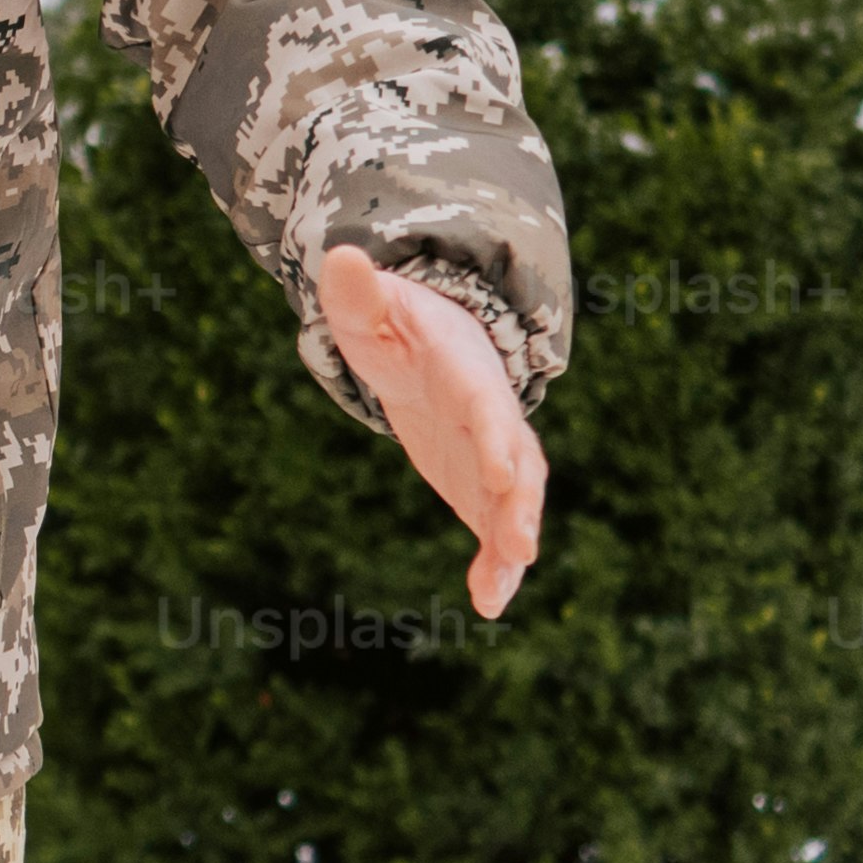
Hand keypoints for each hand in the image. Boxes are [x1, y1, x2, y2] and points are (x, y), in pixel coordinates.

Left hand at [321, 243, 544, 619]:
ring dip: (511, 543)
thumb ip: (358, 291)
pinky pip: (494, 529)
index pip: (485, 404)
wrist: (430, 348)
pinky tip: (486, 605)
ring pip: (514, 503)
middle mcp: (492, 417)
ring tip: (501, 589)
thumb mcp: (373, 307)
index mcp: (467, 371)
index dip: (495, 437)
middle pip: (516, 460)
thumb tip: (340, 258)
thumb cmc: (398, 324)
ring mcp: (492, 456)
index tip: (503, 474)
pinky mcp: (482, 488)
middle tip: (522, 545)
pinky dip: (496, 565)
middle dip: (519, 503)